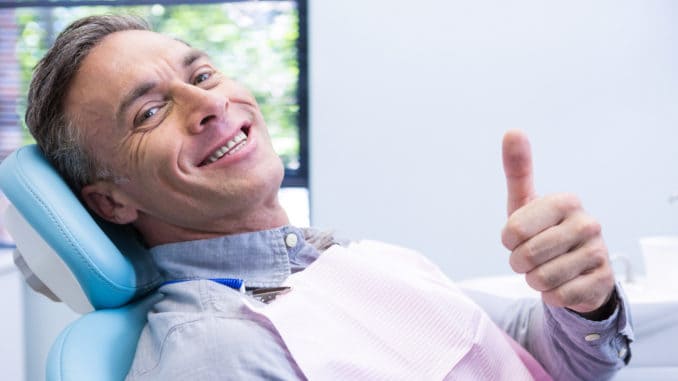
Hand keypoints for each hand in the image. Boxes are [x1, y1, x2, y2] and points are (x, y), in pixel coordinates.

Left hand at [501, 130, 614, 316]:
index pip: (513, 230)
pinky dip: (551, 295)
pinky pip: (557, 297)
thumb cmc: (542, 230)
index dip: (508, 240)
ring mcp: (599, 253)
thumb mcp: (524, 202)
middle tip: (530, 256)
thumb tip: (512, 130)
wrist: (576, 267)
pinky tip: (562, 283)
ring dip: (534, 280)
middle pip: (526, 257)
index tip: (517, 236)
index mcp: (565, 201)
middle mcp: (588, 223)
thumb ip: (518, 169)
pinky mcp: (602, 281)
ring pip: (541, 279)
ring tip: (546, 268)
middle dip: (519, 262)